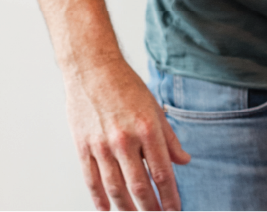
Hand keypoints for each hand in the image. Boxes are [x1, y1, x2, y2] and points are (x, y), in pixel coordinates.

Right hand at [65, 57, 190, 211]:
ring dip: (126, 209)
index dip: (170, 197)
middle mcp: (125, 140)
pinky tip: (106, 210)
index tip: (175, 210)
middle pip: (140, 186)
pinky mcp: (83, 146)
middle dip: (150, 209)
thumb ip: (169, 138)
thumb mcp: (155, 109)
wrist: (92, 69)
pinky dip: (99, 199)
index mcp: (147, 130)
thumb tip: (183, 161)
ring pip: (115, 188)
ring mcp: (102, 145)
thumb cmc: (126, 86)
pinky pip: (92, 180)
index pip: (162, 173)